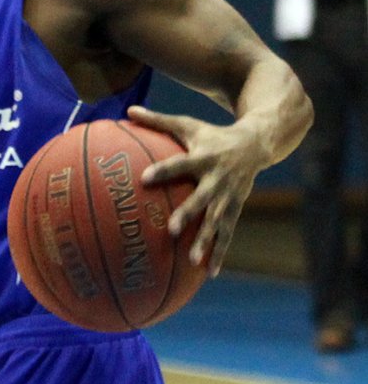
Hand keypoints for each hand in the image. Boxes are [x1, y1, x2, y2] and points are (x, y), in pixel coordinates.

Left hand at [127, 104, 266, 276]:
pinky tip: (209, 273)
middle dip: (188, 214)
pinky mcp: (236, 208)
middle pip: (202, 199)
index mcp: (203, 157)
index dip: (164, 170)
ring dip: (206, 241)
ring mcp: (229, 196)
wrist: (256, 143)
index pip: (180, 164)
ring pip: (217, 221)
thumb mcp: (188, 124)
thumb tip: (127, 110)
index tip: (145, 178)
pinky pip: (228, 234)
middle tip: (171, 230)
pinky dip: (220, 253)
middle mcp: (217, 179)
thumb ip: (157, 120)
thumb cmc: (212, 134)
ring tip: (193, 261)